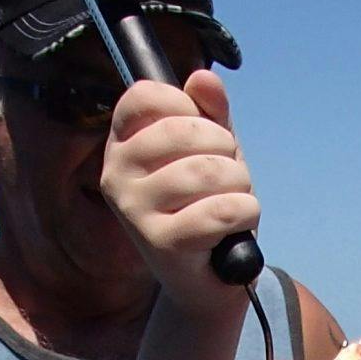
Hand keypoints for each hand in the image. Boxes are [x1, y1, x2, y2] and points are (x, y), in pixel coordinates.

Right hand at [100, 68, 261, 314]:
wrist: (208, 281)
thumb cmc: (206, 207)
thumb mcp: (211, 152)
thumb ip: (210, 114)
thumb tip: (204, 78)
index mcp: (121, 145)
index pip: (145, 95)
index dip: (186, 106)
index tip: (201, 134)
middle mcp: (116, 175)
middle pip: (184, 130)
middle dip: (226, 151)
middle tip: (226, 176)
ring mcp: (134, 210)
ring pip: (209, 171)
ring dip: (240, 185)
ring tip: (231, 202)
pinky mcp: (160, 243)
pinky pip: (221, 210)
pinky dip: (244, 213)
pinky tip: (235, 226)